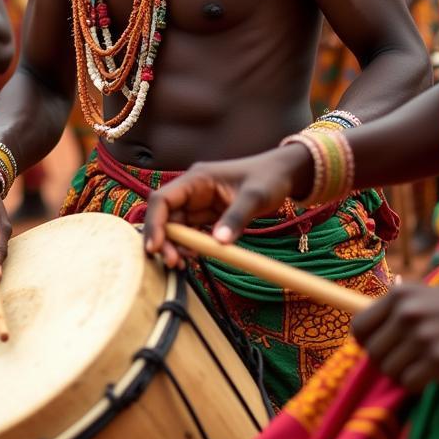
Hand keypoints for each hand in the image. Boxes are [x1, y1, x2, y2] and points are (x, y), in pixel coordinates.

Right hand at [143, 145, 311, 267]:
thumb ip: (236, 218)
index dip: (155, 223)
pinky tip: (195, 257)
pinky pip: (191, 231)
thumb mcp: (256, 196)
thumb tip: (218, 243)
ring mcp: (198, 202)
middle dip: (165, 240)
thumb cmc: (269, 178)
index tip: (155, 247)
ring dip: (176, 245)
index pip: (162, 200)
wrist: (283, 174)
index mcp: (197, 179)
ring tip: (184, 264)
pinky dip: (189, 245)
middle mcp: (192, 189)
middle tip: (174, 263)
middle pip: (165, 216)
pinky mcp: (208, 213)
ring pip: (176, 226)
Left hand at [351, 283, 438, 391]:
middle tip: (406, 364)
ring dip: (403, 375)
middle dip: (386, 363)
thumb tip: (368, 335)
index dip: (366, 343)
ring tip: (421, 368)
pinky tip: (433, 377)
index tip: (380, 350)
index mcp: (398, 296)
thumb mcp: (424, 295)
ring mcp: (422, 337)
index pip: (358, 327)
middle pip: (373, 353)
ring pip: (390, 370)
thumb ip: (397, 310)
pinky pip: (410, 383)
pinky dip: (418, 385)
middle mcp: (406, 314)